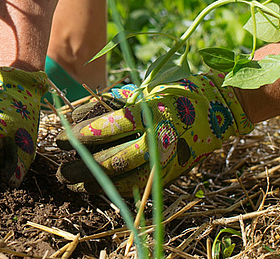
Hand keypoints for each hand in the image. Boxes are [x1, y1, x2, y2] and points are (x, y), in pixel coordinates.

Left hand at [56, 72, 253, 195]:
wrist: (220, 107)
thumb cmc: (174, 92)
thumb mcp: (140, 91)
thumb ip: (108, 104)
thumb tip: (71, 115)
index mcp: (149, 113)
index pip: (106, 128)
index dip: (79, 134)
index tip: (60, 137)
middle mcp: (157, 139)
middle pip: (111, 159)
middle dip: (81, 166)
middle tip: (61, 168)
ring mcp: (166, 159)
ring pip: (123, 177)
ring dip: (94, 182)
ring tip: (73, 182)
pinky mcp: (172, 172)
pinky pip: (139, 186)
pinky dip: (115, 188)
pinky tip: (99, 188)